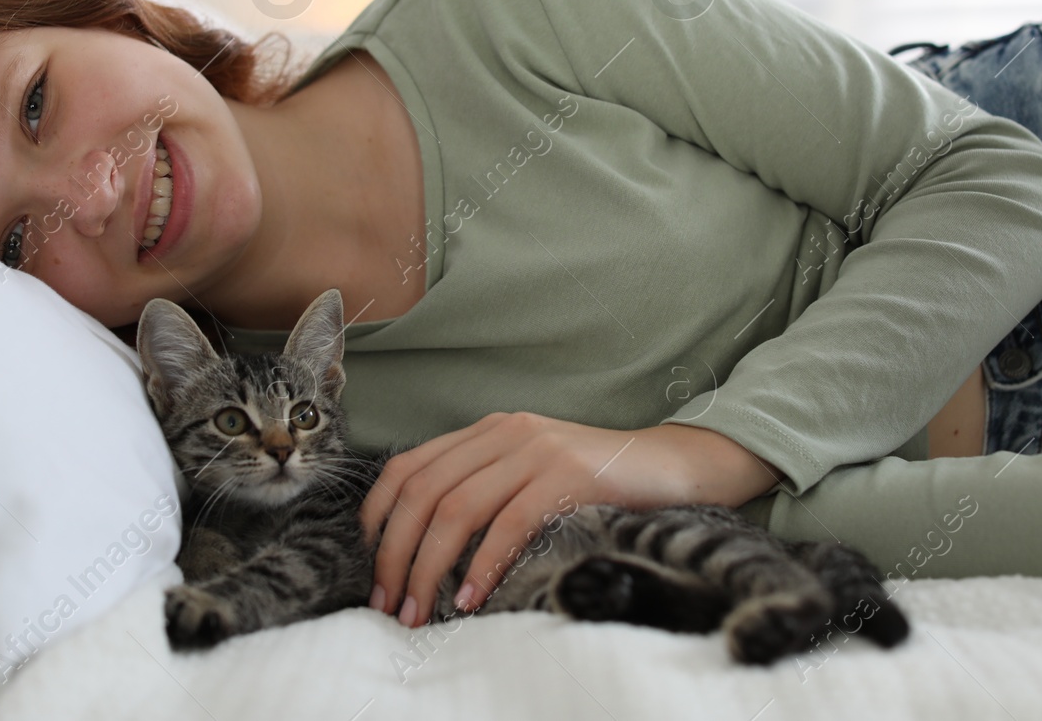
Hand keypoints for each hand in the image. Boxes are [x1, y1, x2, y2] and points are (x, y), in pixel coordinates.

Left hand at [358, 412, 785, 626]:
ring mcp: (537, 451)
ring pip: (456, 508)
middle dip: (395, 553)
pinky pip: (509, 524)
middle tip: (389, 602)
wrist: (671, 464)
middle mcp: (505, 433)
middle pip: (423, 492)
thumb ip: (486, 488)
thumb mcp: (530, 473)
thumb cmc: (597, 482)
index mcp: (488, 431)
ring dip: (428, 566)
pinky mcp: (568, 475)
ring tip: (419, 609)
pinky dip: (483, 564)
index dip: (377, 515)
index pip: (408, 466)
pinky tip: (472, 598)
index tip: (370, 563)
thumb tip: (426, 544)